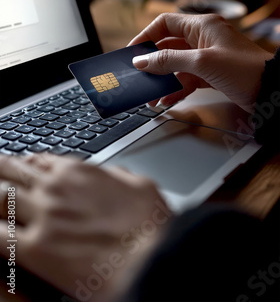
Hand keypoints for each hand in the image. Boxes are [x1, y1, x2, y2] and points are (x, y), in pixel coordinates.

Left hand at [0, 154, 170, 301]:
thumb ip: (120, 177)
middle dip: (1, 170)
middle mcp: (56, 189)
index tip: (23, 167)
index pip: (40, 160)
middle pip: (13, 172)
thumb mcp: (141, 187)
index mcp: (80, 172)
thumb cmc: (150, 227)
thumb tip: (115, 174)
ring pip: (1, 197)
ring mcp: (44, 217)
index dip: (27, 163)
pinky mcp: (36, 250)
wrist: (151, 260)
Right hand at [129, 13, 272, 112]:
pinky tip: (166, 99)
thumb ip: (169, 61)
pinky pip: (186, 79)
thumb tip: (143, 61)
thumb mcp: (202, 63)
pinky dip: (176, 88)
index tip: (133, 52)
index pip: (165, 24)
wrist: (271, 89)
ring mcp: (207, 57)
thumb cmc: (245, 69)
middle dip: (152, 63)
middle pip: (168, 46)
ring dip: (162, 79)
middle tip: (138, 76)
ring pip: (176, 65)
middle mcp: (203, 39)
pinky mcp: (211, 74)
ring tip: (150, 94)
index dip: (146, 36)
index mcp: (202, 26)